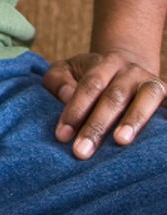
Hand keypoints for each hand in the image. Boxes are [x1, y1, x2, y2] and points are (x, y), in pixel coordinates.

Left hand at [44, 49, 166, 157]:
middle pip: (114, 97)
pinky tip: (160, 136)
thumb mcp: (67, 71)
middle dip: (97, 125)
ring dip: (133, 120)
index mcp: (103, 64)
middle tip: (82, 151)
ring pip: (145, 99)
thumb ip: (58, 82)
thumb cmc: (89, 76)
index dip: (75, 110)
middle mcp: (129, 71)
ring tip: (120, 141)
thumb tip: (66, 97)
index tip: (62, 136)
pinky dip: (165, 117)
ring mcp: (151, 82)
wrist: (128, 66)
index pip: (89, 86)